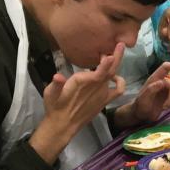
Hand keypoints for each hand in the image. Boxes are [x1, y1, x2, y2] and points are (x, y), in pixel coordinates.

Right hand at [32, 43, 125, 162]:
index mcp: (82, 83)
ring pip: (114, 76)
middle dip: (116, 56)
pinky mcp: (105, 100)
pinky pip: (118, 90)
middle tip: (120, 44)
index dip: (106, 64)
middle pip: (110, 70)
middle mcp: (95, 87)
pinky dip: (120, 82)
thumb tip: (57, 77)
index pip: (98, 73)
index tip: (110, 54)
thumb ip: (55, 84)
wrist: (62, 125)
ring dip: (116, 65)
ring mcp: (102, 94)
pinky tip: (115, 77)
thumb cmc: (55, 106)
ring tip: (115, 54)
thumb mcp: (50, 93)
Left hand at [116, 61, 169, 127]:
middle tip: (167, 105)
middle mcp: (163, 81)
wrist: (142, 114)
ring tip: (166, 106)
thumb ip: (151, 89)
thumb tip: (162, 82)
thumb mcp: (143, 98)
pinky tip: (168, 106)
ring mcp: (168, 89)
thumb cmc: (140, 105)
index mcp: (155, 78)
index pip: (166, 67)